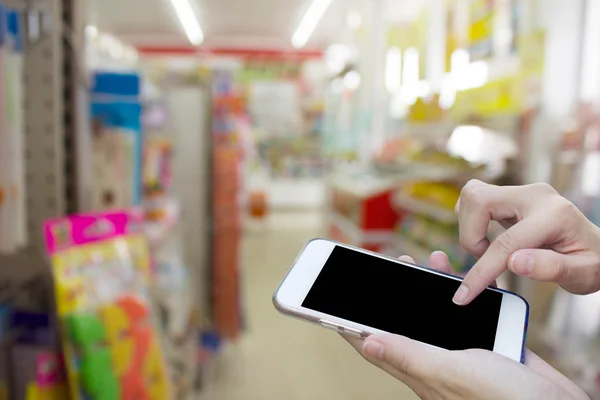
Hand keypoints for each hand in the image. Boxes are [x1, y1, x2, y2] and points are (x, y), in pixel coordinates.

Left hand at [344, 252, 588, 399]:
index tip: (334, 302)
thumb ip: (411, 355)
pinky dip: (463, 289)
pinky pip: (470, 310)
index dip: (353, 324)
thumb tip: (368, 340)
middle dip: (392, 293)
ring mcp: (463, 351)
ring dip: (427, 286)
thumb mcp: (451, 372)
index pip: (375, 344)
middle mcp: (437, 359)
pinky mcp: (488, 342)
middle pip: (404, 322)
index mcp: (421, 369)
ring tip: (422, 260)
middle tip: (385, 266)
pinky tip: (461, 274)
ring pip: (436, 313)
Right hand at [453, 180, 599, 304]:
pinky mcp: (512, 196)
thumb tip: (515, 262)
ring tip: (487, 253)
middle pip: (478, 200)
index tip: (464, 295)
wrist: (598, 248)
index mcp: (554, 215)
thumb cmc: (592, 263)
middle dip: (469, 235)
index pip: (505, 241)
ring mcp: (522, 192)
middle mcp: (534, 195)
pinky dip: (473, 223)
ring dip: (469, 228)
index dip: (481, 270)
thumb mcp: (582, 275)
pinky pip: (478, 201)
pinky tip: (489, 243)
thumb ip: (550, 268)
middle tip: (482, 261)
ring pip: (473, 197)